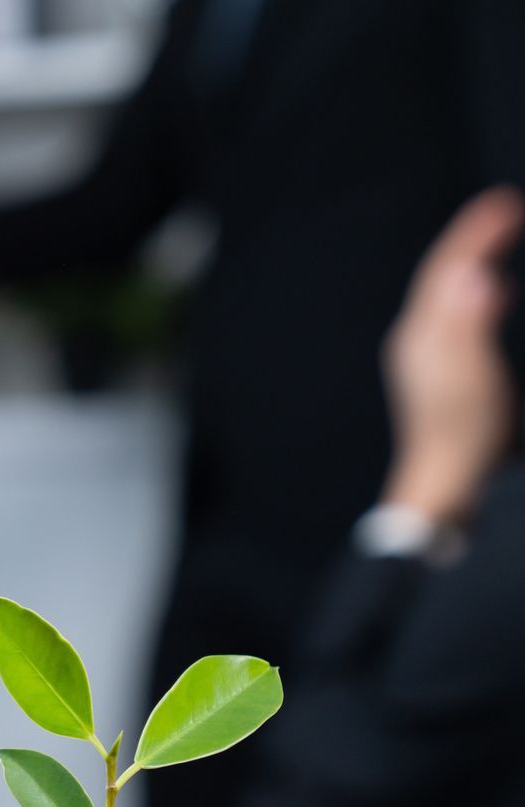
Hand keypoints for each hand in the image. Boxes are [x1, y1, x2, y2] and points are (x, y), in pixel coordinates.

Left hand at [382, 186, 523, 523]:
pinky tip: (499, 294)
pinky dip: (479, 294)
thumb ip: (470, 324)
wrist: (446, 484)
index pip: (445, 269)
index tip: (505, 203)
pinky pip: (459, 316)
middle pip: (442, 276)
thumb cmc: (463, 436)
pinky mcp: (443, 373)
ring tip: (502, 237)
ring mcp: (427, 357)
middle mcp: (418, 340)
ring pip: (450, 294)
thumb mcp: (473, 377)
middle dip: (473, 240)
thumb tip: (473, 274)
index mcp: (422, 335)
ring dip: (476, 262)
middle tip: (507, 209)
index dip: (474, 233)